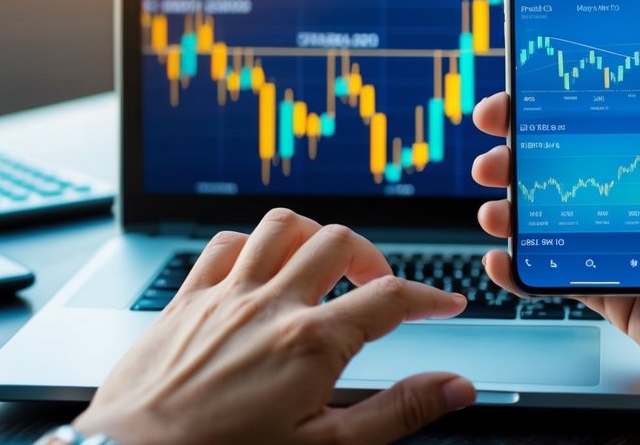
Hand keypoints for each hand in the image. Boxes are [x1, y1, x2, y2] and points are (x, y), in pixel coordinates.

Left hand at [73, 208, 474, 444]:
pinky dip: (251, 243)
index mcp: (311, 343)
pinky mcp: (186, 299)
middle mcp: (270, 305)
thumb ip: (397, 413)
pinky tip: (259, 266)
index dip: (429, 296)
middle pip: (339, 243)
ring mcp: (225, 295)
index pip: (389, 299)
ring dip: (313, 235)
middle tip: (379, 287)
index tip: (445, 303)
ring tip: (324, 262)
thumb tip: (454, 388)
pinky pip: (223, 243)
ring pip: (281, 226)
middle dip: (371, 257)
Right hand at [471, 27, 639, 395]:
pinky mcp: (608, 286)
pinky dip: (520, 269)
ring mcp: (617, 242)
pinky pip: (552, 274)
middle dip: (516, 156)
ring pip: (547, 218)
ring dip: (510, 209)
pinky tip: (499, 258)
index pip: (597, 120)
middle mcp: (636, 196)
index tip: (515, 92)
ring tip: (494, 208)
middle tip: (490, 153)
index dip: (551, 105)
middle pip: (559, 165)